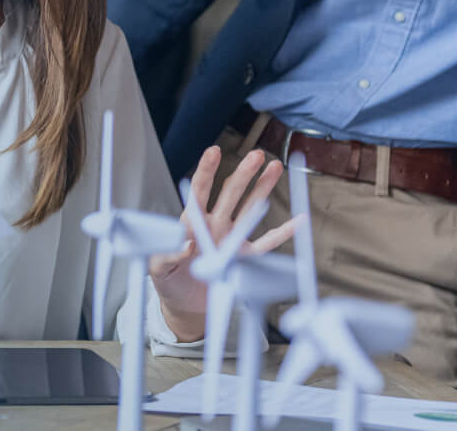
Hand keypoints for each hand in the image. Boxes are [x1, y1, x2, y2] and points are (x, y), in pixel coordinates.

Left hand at [148, 145, 298, 341]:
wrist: (185, 306)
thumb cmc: (168, 282)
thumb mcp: (158, 269)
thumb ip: (167, 255)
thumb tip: (186, 242)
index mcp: (193, 223)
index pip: (200, 191)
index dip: (206, 171)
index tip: (214, 150)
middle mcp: (215, 226)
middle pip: (231, 193)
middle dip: (244, 173)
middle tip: (257, 155)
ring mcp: (233, 240)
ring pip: (251, 208)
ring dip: (263, 188)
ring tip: (274, 167)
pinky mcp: (246, 259)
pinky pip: (269, 244)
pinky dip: (285, 233)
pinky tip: (299, 219)